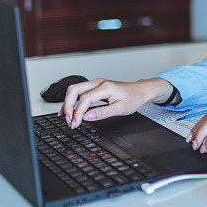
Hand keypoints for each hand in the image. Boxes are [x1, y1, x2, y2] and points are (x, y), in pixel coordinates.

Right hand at [59, 77, 173, 127]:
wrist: (140, 91)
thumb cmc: (133, 98)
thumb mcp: (121, 108)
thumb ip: (102, 113)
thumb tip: (86, 117)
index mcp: (105, 87)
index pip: (84, 99)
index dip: (77, 113)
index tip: (75, 123)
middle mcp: (99, 83)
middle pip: (74, 90)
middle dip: (67, 106)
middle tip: (68, 120)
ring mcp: (96, 84)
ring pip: (74, 90)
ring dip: (68, 103)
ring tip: (66, 117)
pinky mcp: (95, 87)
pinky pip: (79, 92)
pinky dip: (72, 101)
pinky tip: (69, 110)